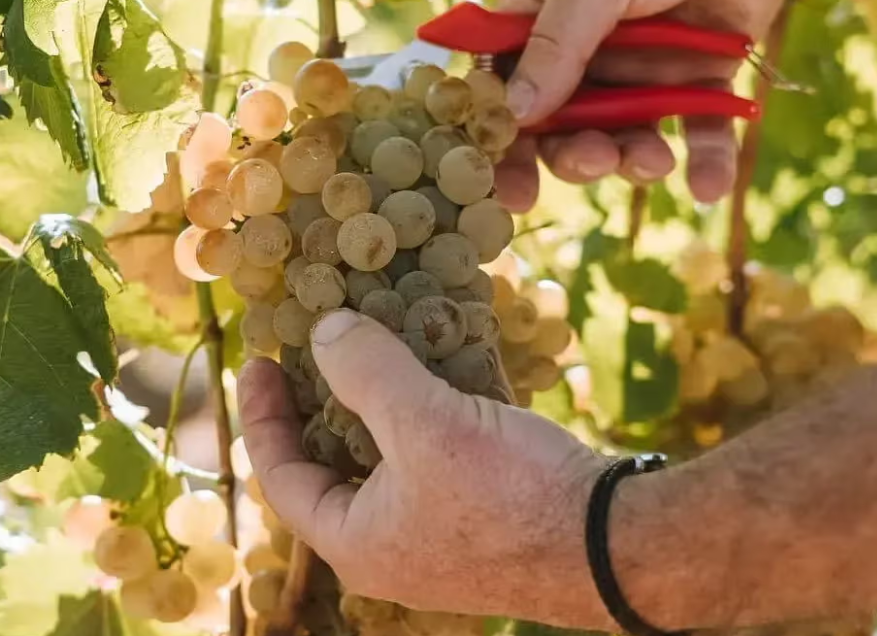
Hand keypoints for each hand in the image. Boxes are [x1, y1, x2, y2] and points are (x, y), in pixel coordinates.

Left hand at [238, 310, 610, 624]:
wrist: (617, 542)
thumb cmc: (509, 495)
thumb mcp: (425, 424)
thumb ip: (364, 373)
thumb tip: (323, 331)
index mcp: (358, 542)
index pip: (282, 478)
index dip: (263, 416)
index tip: (259, 360)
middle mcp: (392, 544)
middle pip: (335, 463)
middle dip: (326, 399)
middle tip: (317, 344)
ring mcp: (441, 530)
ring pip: (391, 452)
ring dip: (383, 395)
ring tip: (378, 337)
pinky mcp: (484, 509)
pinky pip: (438, 451)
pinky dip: (431, 406)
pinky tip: (443, 358)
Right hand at [495, 0, 808, 209]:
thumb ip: (557, 44)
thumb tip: (515, 113)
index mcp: (538, 16)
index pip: (504, 86)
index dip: (504, 140)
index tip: (511, 188)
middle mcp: (583, 50)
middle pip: (563, 126)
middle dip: (575, 154)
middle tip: (596, 159)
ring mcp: (639, 69)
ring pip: (624, 137)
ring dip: (633, 160)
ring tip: (654, 161)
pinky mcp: (696, 80)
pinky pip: (695, 131)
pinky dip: (705, 162)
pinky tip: (710, 185)